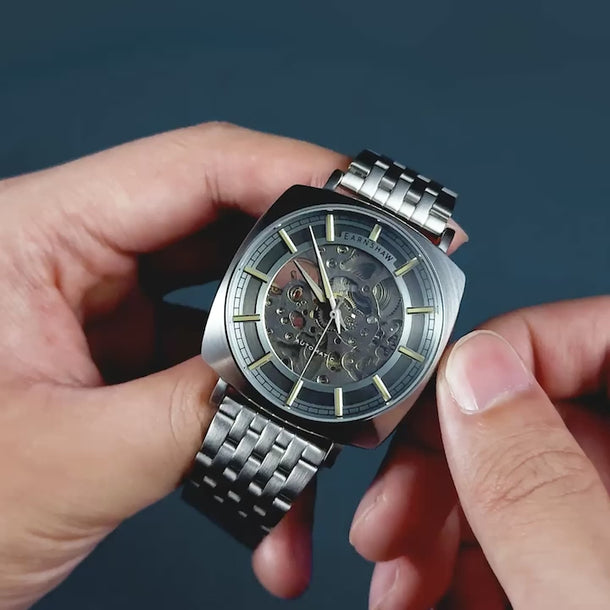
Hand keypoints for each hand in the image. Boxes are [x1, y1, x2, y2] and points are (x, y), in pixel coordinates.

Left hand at [0, 122, 348, 608]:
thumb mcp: (60, 464)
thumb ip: (188, 418)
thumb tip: (291, 393)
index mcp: (35, 235)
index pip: (191, 168)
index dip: (290, 173)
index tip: (366, 201)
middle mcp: (78, 259)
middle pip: (225, 232)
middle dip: (303, 274)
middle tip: (367, 301)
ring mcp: (106, 312)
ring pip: (228, 309)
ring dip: (280, 367)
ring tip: (325, 410)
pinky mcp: (125, 362)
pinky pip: (212, 368)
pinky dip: (251, 415)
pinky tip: (275, 472)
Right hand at [350, 297, 609, 608]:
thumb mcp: (594, 601)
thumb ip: (535, 485)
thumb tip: (471, 369)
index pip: (593, 336)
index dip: (502, 354)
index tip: (427, 407)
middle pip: (529, 418)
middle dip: (438, 466)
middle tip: (387, 518)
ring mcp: (608, 520)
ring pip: (509, 483)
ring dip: (431, 524)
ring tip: (395, 580)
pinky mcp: (586, 567)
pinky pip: (517, 539)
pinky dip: (458, 562)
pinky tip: (422, 591)